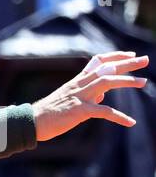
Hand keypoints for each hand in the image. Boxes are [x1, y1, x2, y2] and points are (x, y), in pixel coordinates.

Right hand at [33, 51, 147, 141]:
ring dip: (127, 81)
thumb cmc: (48, 113)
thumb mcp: (68, 100)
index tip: (131, 55)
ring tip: (143, 82)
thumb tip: (103, 96)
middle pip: (106, 69)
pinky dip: (119, 117)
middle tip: (145, 60)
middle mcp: (79, 85)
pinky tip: (131, 122)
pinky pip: (104, 111)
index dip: (115, 56)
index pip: (98, 62)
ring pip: (107, 82)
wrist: (31, 122)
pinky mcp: (79, 111)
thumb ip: (87, 96)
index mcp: (76, 81)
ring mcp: (79, 97)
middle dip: (127, 64)